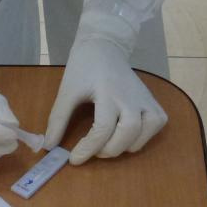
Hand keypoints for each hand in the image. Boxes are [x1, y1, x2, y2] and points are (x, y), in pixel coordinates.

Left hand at [45, 35, 166, 165]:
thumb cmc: (84, 67)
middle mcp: (130, 96)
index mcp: (107, 92)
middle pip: (127, 134)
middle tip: (92, 150)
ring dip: (126, 145)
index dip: (87, 149)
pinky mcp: (153, 100)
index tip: (73, 159)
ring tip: (108, 142)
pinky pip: (156, 124)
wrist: (104, 46)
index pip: (101, 129)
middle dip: (108, 150)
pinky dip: (144, 135)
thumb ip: (58, 119)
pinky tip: (128, 134)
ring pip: (144, 133)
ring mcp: (145, 98)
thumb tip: (49, 146)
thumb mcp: (67, 91)